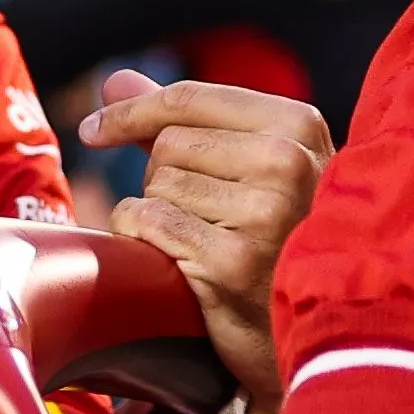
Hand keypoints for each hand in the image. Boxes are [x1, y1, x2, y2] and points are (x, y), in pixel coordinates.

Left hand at [79, 71, 331, 413]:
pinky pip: (148, 224)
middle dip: (164, 180)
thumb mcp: (255, 170)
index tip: (93, 130)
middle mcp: (288, 161)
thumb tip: (114, 82)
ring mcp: (264, 212)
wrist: (320, 332)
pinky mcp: (232, 261)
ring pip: (156, 187)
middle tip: (206, 219)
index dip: (132, 112)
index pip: (190, 99)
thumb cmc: (279, 242)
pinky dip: (145, 242)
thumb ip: (185, 122)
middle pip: (167, 145)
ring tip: (208, 245)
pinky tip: (183, 264)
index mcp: (299, 126)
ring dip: (161, 216)